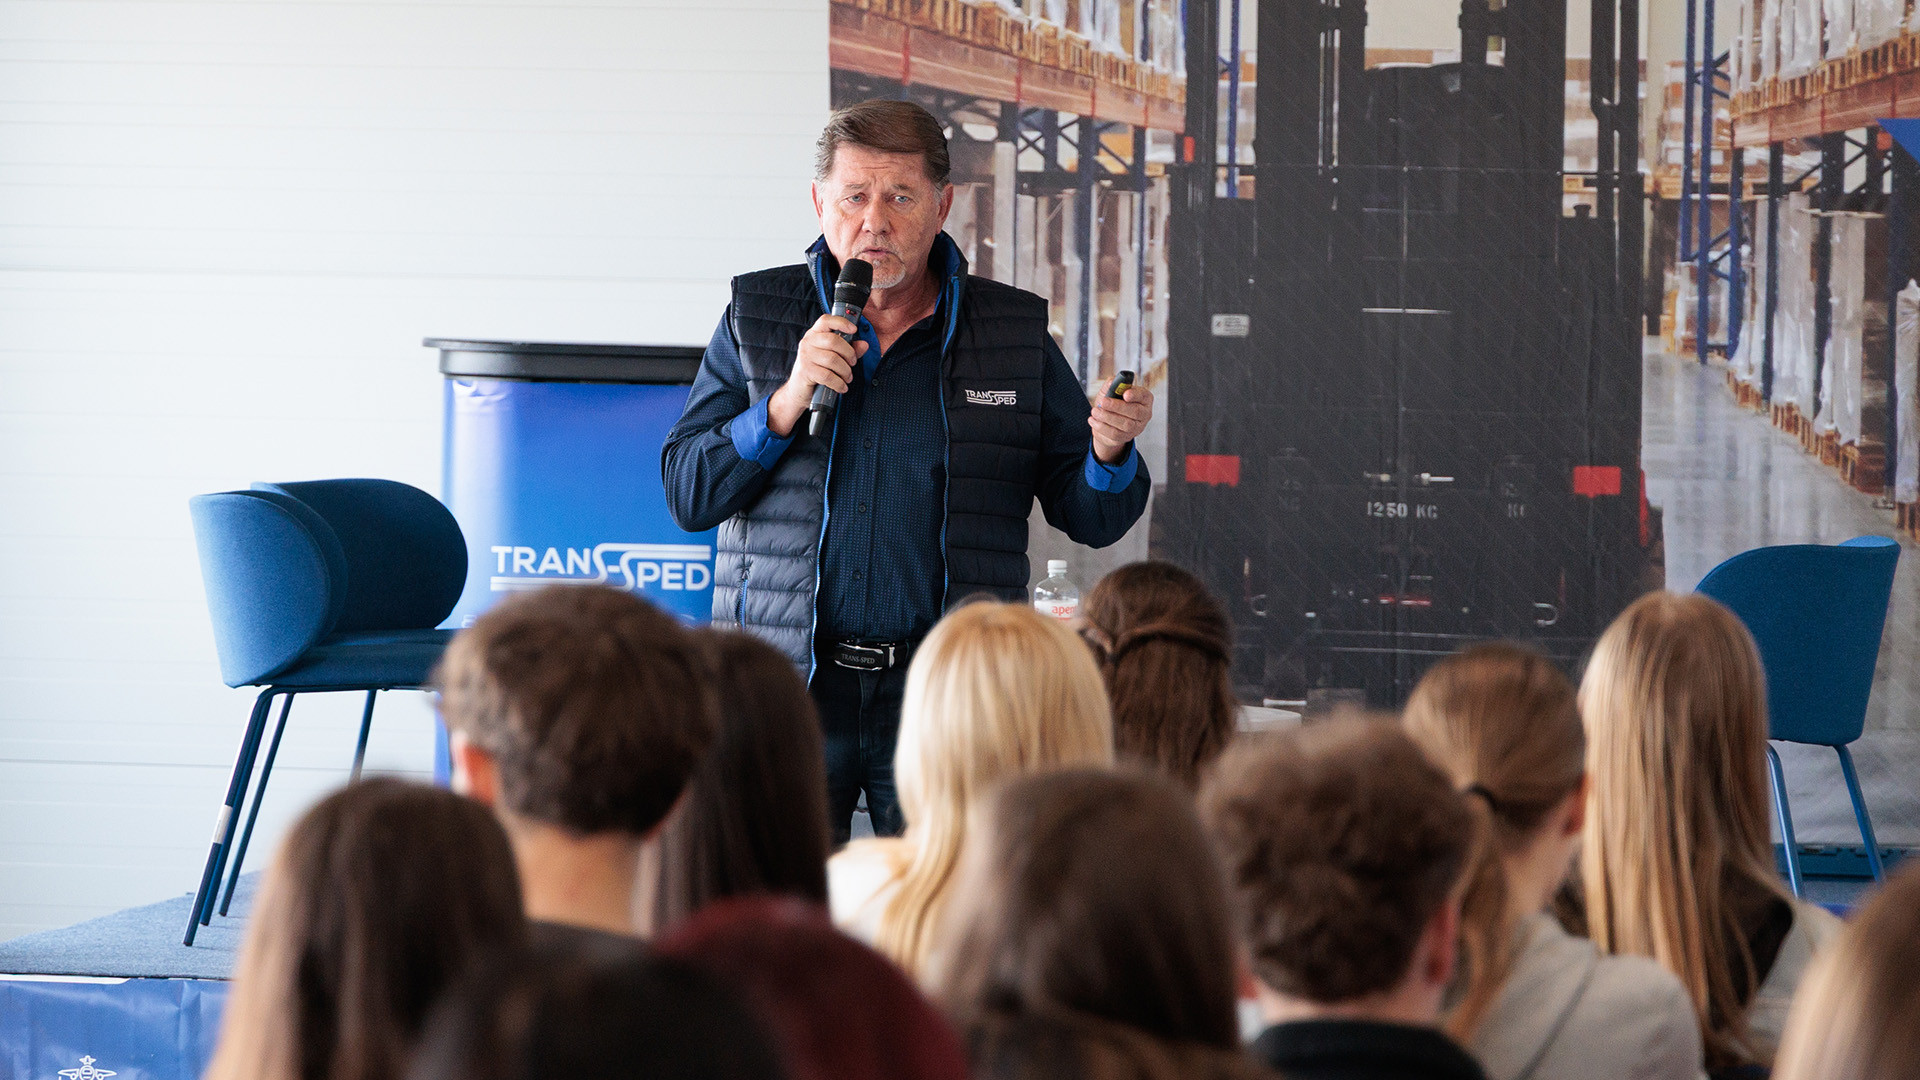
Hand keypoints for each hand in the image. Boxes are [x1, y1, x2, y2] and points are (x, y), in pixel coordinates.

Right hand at [767, 313, 867, 436]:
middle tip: (852, 363)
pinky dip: (839, 383)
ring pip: (833, 360)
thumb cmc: (817, 371)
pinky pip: (828, 375)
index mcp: (814, 334)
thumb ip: (849, 350)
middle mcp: (808, 342)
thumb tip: (864, 344)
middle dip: (849, 353)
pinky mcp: (806, 371)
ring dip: (845, 371)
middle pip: (834, 340)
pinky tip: (841, 387)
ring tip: (847, 377)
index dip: (841, 322)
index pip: (826, 320)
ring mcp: (805, 356)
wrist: (798, 390)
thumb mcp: (834, 358)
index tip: (854, 330)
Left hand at [1090, 385, 1152, 463]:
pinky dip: (1102, 427)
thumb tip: (1112, 382)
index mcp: (1144, 399)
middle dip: (1117, 406)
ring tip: (1095, 411)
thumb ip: (1112, 384)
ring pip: (1125, 424)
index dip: (1135, 395)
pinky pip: (1115, 434)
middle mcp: (1144, 414)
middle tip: (1103, 402)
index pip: (1144, 396)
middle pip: (1135, 411)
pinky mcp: (1126, 437)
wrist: (1106, 422)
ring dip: (1107, 417)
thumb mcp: (1111, 391)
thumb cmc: (1112, 403)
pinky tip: (1093, 420)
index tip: (1125, 394)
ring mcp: (1136, 427)